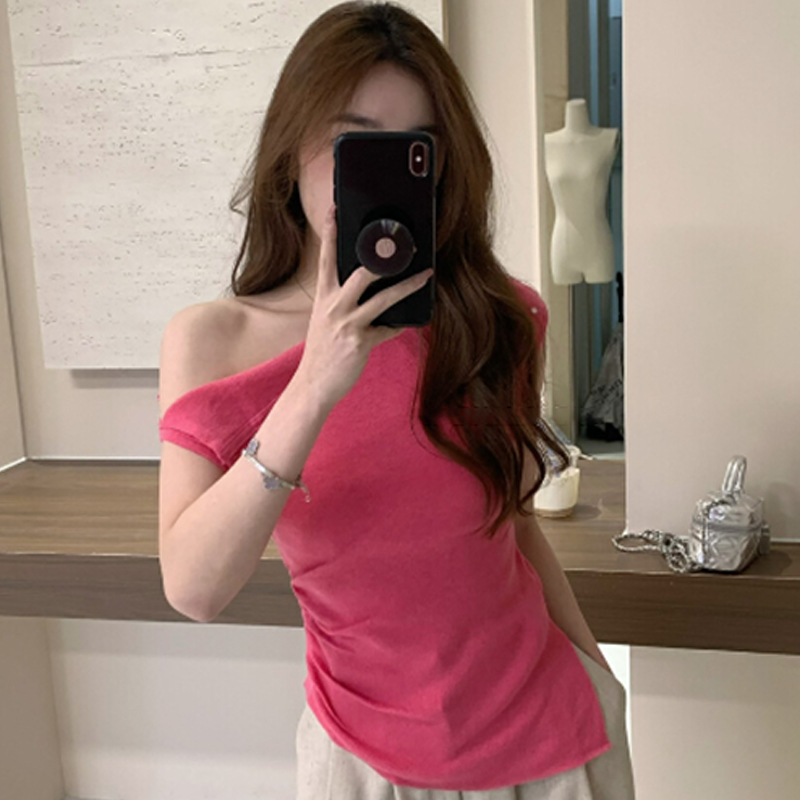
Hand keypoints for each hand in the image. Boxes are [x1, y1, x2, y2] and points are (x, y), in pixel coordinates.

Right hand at [293, 204, 433, 411]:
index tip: (335, 208)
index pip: (326, 257)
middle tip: (403, 243)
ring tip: (426, 276)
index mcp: (323, 297)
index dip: (330, 231)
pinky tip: (410, 324)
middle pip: (361, 272)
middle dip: (383, 257)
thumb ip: (341, 302)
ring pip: (384, 298)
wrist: (314, 385)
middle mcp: (334, 306)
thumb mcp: (325, 320)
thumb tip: (368, 287)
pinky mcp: (361, 342)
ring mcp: (347, 324)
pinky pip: (389, 330)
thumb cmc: (322, 352)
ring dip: (408, 286)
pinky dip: (400, 327)